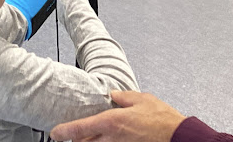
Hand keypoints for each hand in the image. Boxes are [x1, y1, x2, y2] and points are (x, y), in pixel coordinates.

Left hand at [50, 91, 185, 141]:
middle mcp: (111, 139)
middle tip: (71, 135)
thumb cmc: (162, 119)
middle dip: (76, 139)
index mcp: (112, 122)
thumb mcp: (141, 99)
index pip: (80, 129)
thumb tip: (113, 95)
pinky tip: (108, 140)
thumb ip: (123, 97)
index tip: (55, 133)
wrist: (178, 137)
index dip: (64, 131)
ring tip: (89, 136)